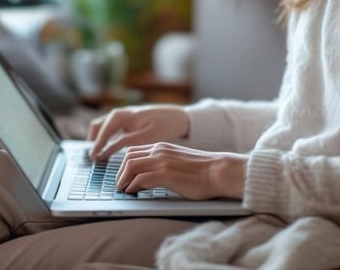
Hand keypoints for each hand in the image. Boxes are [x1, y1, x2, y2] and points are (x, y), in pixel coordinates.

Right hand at [87, 105, 189, 160]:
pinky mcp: (130, 120)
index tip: (94, 158)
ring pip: (104, 125)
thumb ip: (126, 142)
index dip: (98, 145)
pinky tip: (110, 148)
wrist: (180, 117)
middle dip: (94, 139)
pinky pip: (112, 127)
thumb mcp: (147, 136)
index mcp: (125, 115)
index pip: (105, 130)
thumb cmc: (166, 126)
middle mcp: (122, 113)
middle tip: (93, 157)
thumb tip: (107, 149)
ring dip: (99, 137)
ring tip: (98, 153)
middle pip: (100, 124)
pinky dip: (107, 136)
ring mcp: (125, 116)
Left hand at [115, 142, 247, 199]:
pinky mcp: (166, 174)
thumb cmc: (203, 171)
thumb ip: (164, 163)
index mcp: (162, 147)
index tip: (122, 176)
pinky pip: (140, 179)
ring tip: (124, 190)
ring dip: (123, 179)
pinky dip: (132, 186)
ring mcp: (162, 162)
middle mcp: (159, 151)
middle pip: (128, 157)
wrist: (219, 171)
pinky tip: (133, 192)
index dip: (124, 164)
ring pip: (130, 166)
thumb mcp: (178, 160)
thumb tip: (151, 176)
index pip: (133, 151)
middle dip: (120, 172)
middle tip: (120, 185)